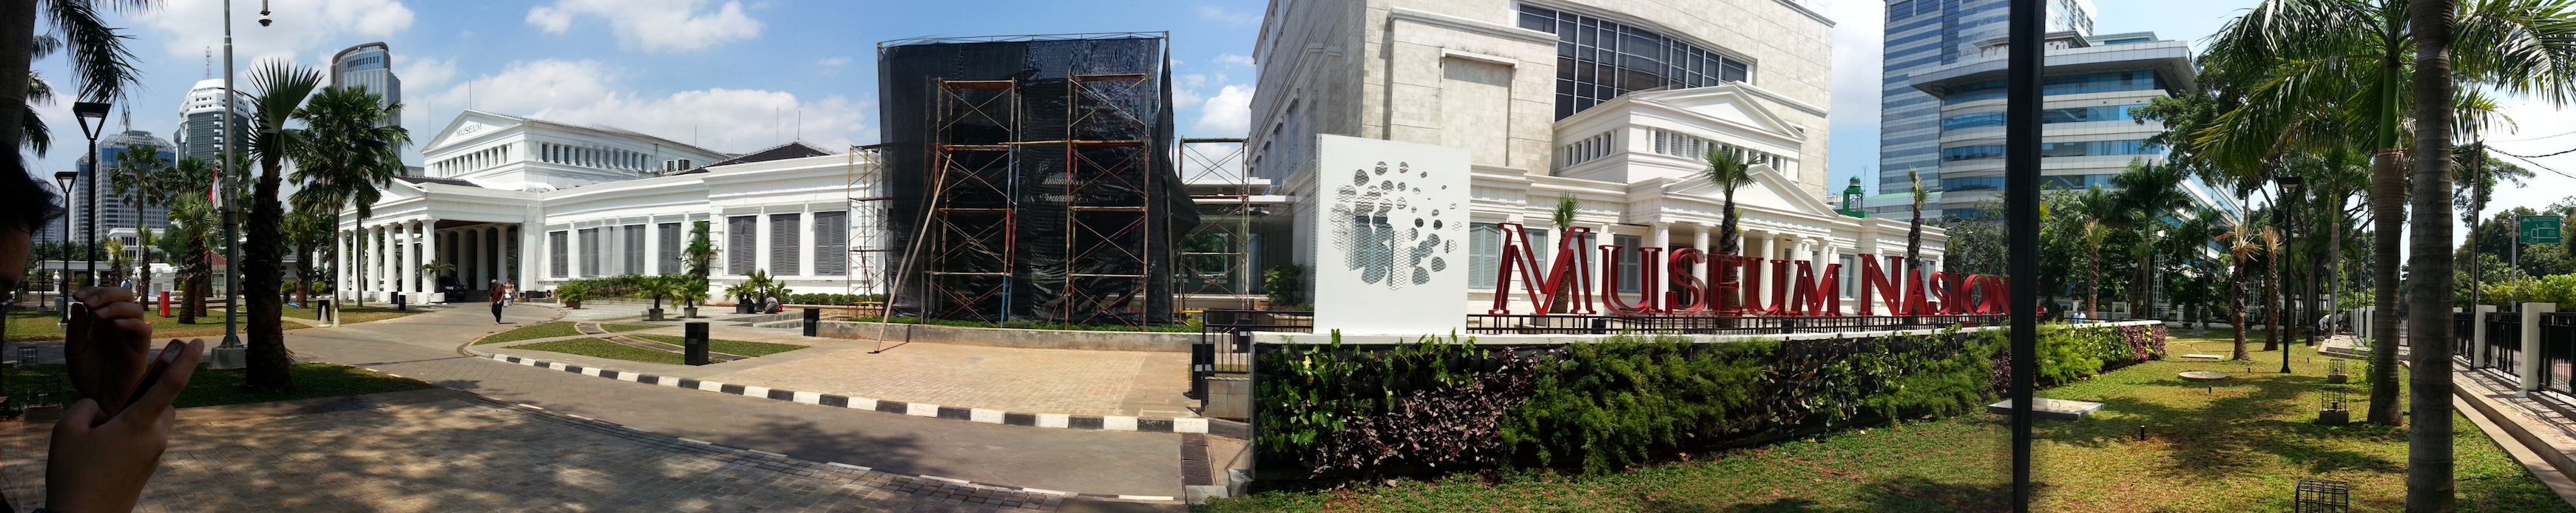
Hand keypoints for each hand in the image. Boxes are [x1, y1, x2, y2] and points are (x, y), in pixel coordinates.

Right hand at [47, 339, 202, 512]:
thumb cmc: (74, 474)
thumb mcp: (67, 430)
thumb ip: (86, 406)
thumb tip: (101, 407)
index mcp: (140, 424)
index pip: (171, 384)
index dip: (188, 361)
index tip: (200, 343)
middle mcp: (156, 437)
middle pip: (159, 404)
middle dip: (140, 398)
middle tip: (107, 413)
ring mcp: (155, 454)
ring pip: (151, 422)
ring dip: (132, 419)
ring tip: (98, 438)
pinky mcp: (149, 467)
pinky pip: (144, 440)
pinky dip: (128, 436)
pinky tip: (102, 453)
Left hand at [67, 286, 152, 417]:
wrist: (99, 400)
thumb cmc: (88, 377)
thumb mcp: (75, 351)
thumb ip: (77, 329)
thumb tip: (79, 305)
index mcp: (101, 324)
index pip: (103, 297)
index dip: (93, 291)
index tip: (77, 295)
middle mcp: (118, 326)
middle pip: (123, 296)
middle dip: (106, 294)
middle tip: (90, 302)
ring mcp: (130, 336)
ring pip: (135, 308)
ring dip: (116, 307)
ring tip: (99, 315)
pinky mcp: (140, 348)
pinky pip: (143, 329)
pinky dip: (130, 323)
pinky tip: (115, 325)